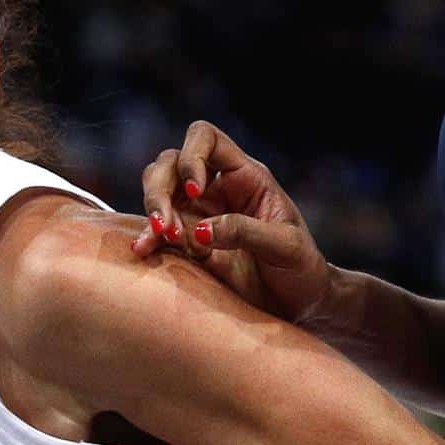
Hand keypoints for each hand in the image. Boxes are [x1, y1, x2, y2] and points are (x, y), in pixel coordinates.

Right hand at [135, 120, 333, 324]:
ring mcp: (197, 216)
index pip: (206, 139)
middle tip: (165, 222)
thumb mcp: (285, 247)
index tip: (195, 192)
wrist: (297, 305)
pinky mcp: (187, 245)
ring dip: (153, 209)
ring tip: (162, 237)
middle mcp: (216, 190)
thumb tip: (199, 230)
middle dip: (160, 188)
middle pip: (171, 163)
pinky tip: (143, 250)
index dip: (192, 156)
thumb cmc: (301, 268)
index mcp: (245, 177)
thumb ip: (244, 232)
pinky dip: (147, 237)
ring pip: (157, 191)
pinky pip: (157, 232)